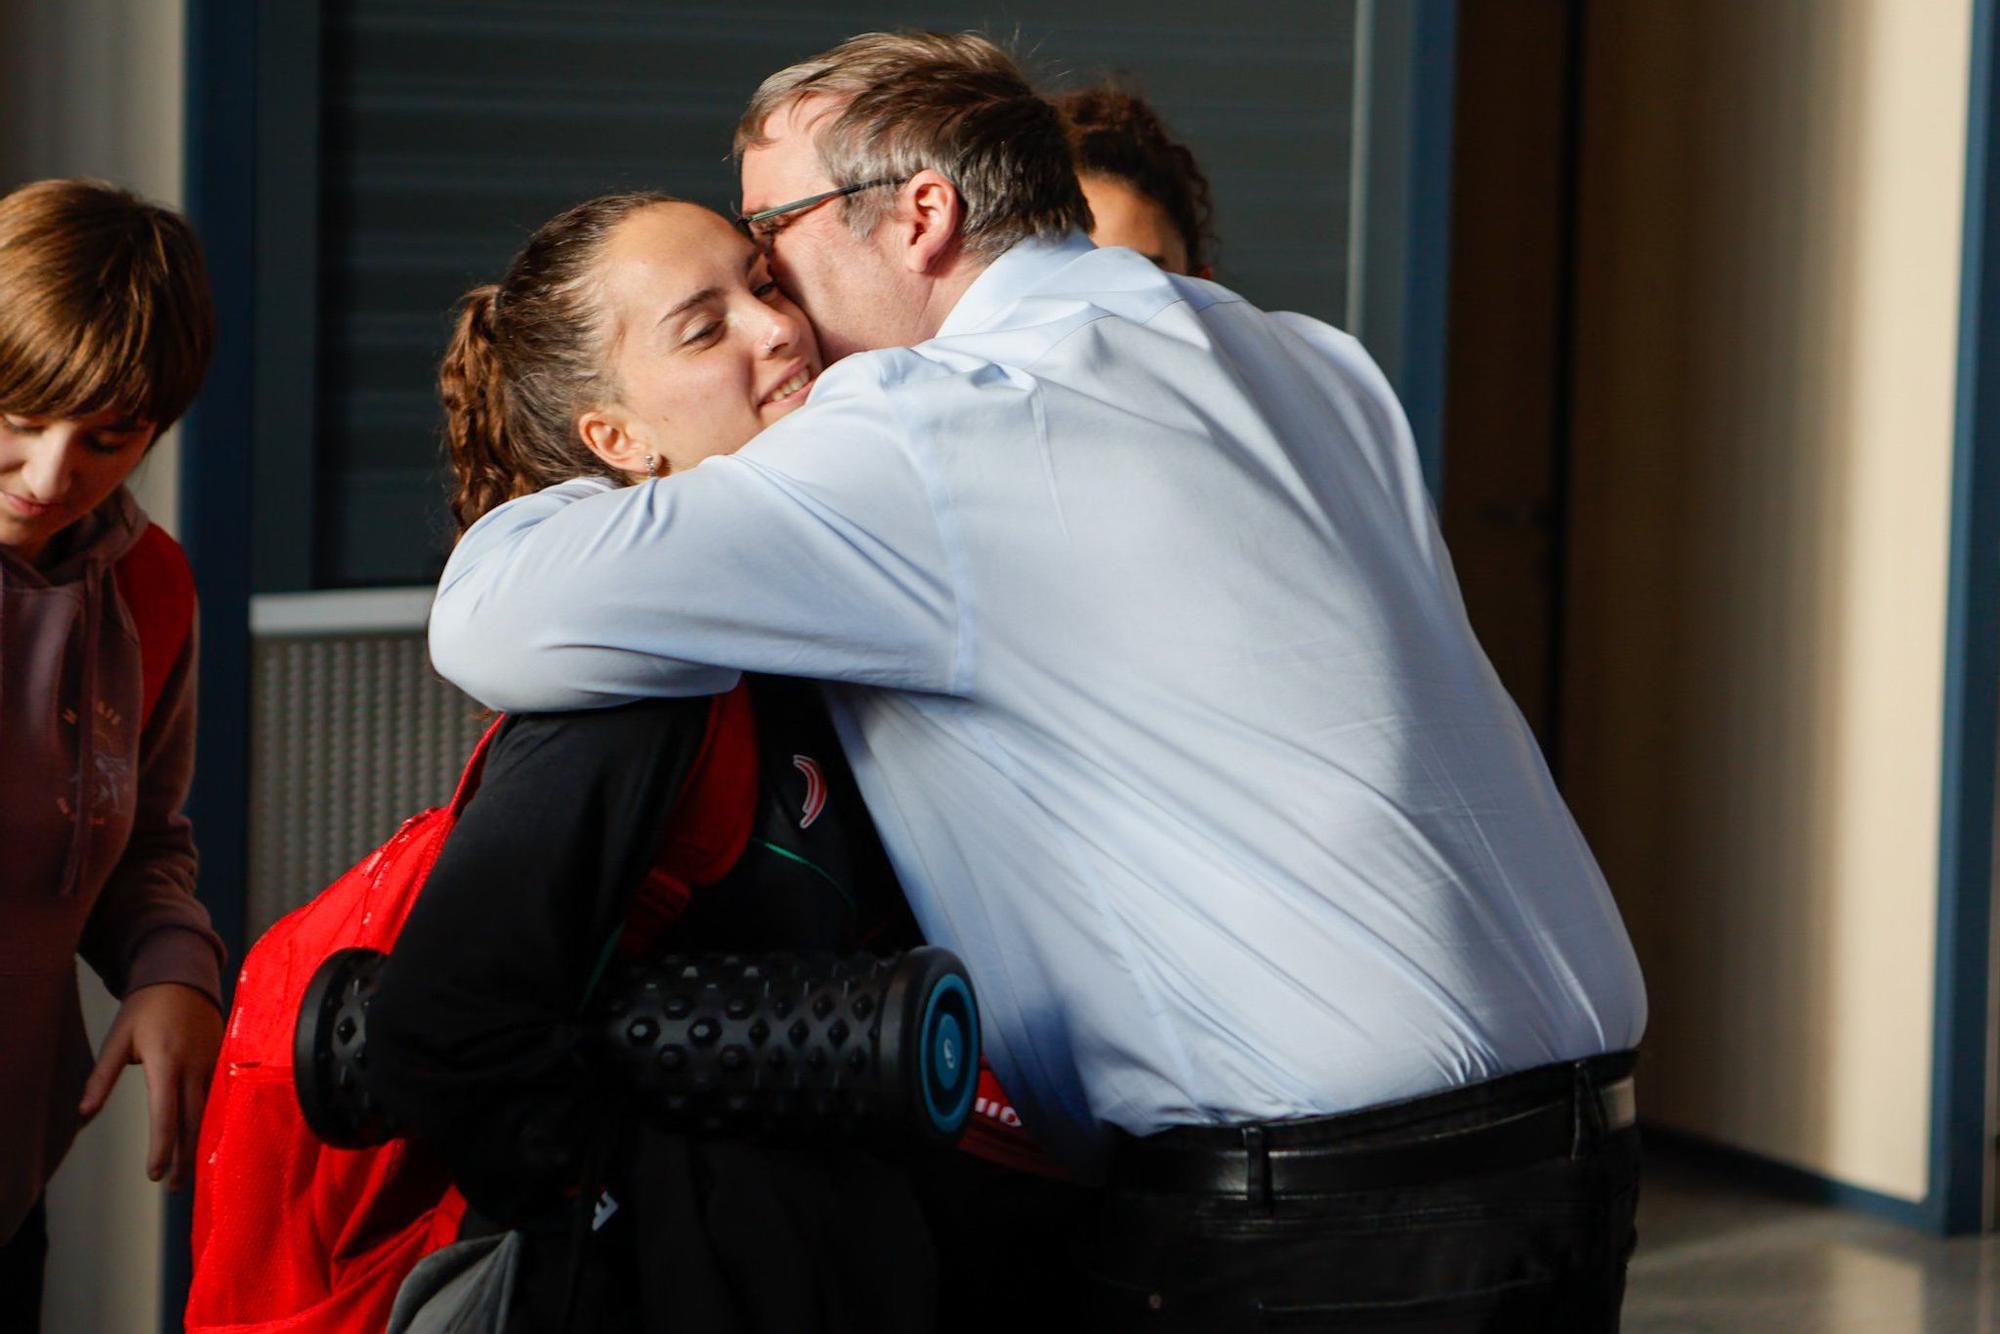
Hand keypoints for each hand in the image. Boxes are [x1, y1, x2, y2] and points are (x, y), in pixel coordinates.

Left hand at [77, 981, 223, 1189]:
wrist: (184, 976)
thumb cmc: (146, 1007)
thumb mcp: (118, 1038)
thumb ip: (102, 1076)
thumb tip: (84, 1112)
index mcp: (166, 1062)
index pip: (165, 1115)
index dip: (162, 1148)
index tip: (155, 1174)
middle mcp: (194, 1066)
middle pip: (193, 1121)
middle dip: (185, 1156)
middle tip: (177, 1187)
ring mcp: (213, 1062)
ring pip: (211, 1111)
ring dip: (201, 1142)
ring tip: (193, 1169)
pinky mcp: (224, 1058)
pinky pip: (222, 1095)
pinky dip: (215, 1120)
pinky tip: (211, 1137)